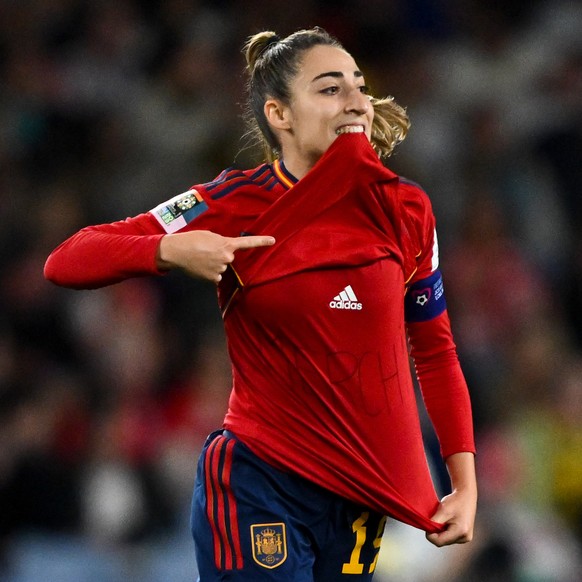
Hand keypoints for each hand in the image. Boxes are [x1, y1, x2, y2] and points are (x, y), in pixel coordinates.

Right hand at [157, 230, 274, 282]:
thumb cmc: (192, 240)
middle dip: (221, 256)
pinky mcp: (214, 278)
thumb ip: (221, 243)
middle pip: (229, 258)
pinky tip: (201, 267)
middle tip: (206, 251)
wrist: (177, 251)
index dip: (262, 242)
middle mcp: (227, 257)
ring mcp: (221, 269)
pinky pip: (217, 276)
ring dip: (214, 264)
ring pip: (222, 268)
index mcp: (227, 244)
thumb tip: (225, 252)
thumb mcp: (210, 236)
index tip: (273, 240)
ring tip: (201, 258)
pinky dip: (210, 273)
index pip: (248, 243)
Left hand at [426, 452, 476, 546]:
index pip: (438, 541)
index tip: (426, 521)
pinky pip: (447, 536)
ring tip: (442, 515)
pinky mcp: (464, 535)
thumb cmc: (454, 499)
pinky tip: (445, 518)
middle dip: (435, 530)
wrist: (467, 493)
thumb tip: (425, 530)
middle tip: (435, 516)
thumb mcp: (442, 509)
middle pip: (441, 540)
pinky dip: (443, 528)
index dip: (429, 533)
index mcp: (461, 532)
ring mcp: (465, 537)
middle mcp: (465, 537)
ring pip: (444, 538)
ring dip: (439, 528)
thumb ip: (434, 521)